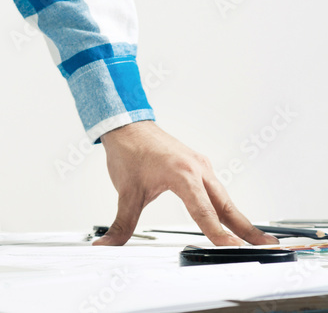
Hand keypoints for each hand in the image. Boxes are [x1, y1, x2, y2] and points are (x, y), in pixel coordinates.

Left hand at [93, 121, 277, 246]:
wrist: (126, 124)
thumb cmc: (129, 151)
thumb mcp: (125, 192)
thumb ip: (121, 223)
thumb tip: (108, 243)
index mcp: (182, 174)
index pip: (203, 212)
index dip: (218, 234)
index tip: (232, 249)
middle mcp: (197, 168)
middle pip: (225, 205)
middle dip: (245, 229)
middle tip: (267, 247)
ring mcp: (200, 166)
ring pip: (223, 197)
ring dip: (238, 219)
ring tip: (256, 239)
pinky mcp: (198, 165)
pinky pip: (216, 189)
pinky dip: (226, 206)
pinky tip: (230, 219)